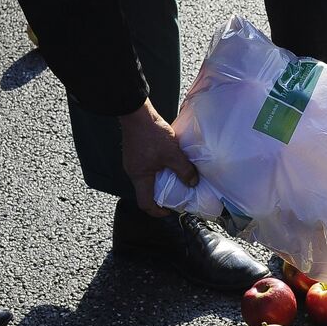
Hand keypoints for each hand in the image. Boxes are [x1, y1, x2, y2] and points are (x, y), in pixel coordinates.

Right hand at [118, 99, 197, 216]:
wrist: (137, 114)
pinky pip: (147, 167)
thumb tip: (193, 183)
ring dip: (161, 181)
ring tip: (175, 177)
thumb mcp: (172, 154)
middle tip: (176, 194)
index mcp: (139, 177)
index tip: (170, 211)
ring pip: (148, 179)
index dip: (157, 211)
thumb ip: (184, 170)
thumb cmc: (152, 135)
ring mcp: (133, 162)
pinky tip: (169, 162)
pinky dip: (158, 169)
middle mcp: (133, 172)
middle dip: (161, 196)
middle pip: (147, 191)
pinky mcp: (136, 153)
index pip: (145, 203)